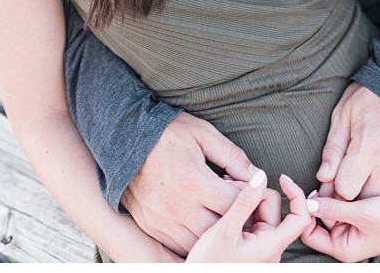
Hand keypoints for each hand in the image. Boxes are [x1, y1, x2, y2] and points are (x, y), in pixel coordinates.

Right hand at [122, 111, 260, 256]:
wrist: (123, 139)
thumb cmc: (166, 133)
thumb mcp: (202, 133)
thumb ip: (232, 155)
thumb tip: (256, 175)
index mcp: (193, 181)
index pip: (235, 204)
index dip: (247, 198)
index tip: (244, 188)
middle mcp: (178, 206)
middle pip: (221, 228)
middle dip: (235, 218)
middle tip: (235, 203)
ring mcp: (163, 220)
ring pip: (202, 241)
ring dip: (215, 232)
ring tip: (216, 212)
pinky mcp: (152, 226)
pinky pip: (180, 245)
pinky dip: (194, 239)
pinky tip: (198, 221)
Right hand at [188, 171, 315, 262]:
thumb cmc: (210, 265)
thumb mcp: (225, 229)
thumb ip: (244, 202)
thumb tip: (260, 178)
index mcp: (272, 245)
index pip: (300, 218)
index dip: (296, 195)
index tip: (282, 178)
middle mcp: (271, 247)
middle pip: (275, 210)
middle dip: (256, 195)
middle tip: (231, 186)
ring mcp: (261, 247)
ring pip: (261, 214)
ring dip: (246, 202)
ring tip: (223, 200)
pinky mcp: (251, 247)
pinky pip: (252, 222)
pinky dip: (241, 212)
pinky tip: (224, 209)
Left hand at [301, 176, 379, 260]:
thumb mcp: (361, 213)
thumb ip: (332, 209)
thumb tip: (305, 204)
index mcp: (344, 249)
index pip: (309, 234)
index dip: (303, 214)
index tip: (301, 192)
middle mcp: (346, 240)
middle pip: (317, 219)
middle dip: (319, 201)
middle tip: (323, 183)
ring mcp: (352, 228)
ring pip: (329, 209)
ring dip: (330, 195)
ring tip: (336, 181)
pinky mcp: (358, 216)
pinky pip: (341, 204)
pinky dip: (340, 193)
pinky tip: (345, 182)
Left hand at [317, 82, 379, 200]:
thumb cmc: (368, 99)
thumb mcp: (342, 117)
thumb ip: (333, 150)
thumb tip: (324, 178)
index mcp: (367, 148)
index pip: (346, 190)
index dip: (336, 188)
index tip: (334, 181)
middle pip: (368, 200)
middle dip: (355, 194)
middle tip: (350, 179)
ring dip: (375, 191)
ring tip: (368, 172)